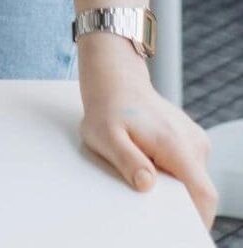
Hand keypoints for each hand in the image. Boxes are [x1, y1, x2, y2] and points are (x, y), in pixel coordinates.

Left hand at [78, 34, 215, 225]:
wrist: (114, 80)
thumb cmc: (107, 108)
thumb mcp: (104, 136)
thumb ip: (126, 160)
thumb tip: (146, 184)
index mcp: (177, 144)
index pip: (204, 193)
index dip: (197, 217)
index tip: (179, 227)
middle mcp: (193, 142)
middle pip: (199, 189)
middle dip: (179, 202)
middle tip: (149, 196)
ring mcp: (194, 140)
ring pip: (193, 178)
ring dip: (173, 185)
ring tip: (144, 170)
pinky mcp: (190, 140)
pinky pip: (188, 167)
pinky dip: (172, 172)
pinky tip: (149, 161)